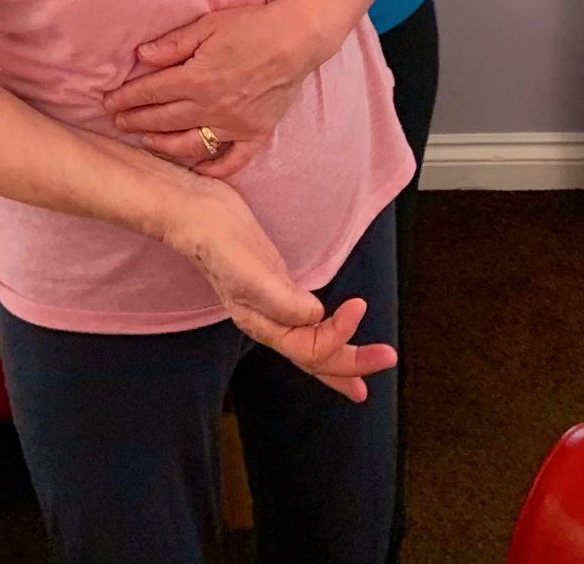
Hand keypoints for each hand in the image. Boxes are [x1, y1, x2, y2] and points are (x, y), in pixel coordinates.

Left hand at [104, 0, 329, 181]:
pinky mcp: (256, 134)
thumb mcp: (209, 25)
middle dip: (136, 121)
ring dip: (163, 145)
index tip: (108, 102)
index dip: (126, 98)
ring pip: (190, 144)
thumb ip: (174, 44)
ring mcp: (234, 124)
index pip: (151, 92)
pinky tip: (197, 169)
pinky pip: (232, 160)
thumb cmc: (253, 26)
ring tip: (147, 142)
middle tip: (118, 123)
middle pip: (164, 119)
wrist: (298, 38)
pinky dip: (214, 169)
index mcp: (197, 78)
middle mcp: (211, 107)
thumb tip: (141, 56)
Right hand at [166, 179, 395, 401]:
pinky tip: (330, 327)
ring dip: (341, 355)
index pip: (310, 349)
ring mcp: (272, 304)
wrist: (196, 214)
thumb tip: (317, 317)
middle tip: (387, 358)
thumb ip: (282, 300)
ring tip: (366, 369)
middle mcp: (269, 322)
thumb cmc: (217, 243)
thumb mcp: (250, 273)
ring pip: (311, 342)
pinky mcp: (276, 284)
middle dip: (351, 363)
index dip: (339, 335)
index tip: (359, 306)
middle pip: (314, 356)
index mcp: (262, 325)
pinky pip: (306, 319)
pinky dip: (325, 329)